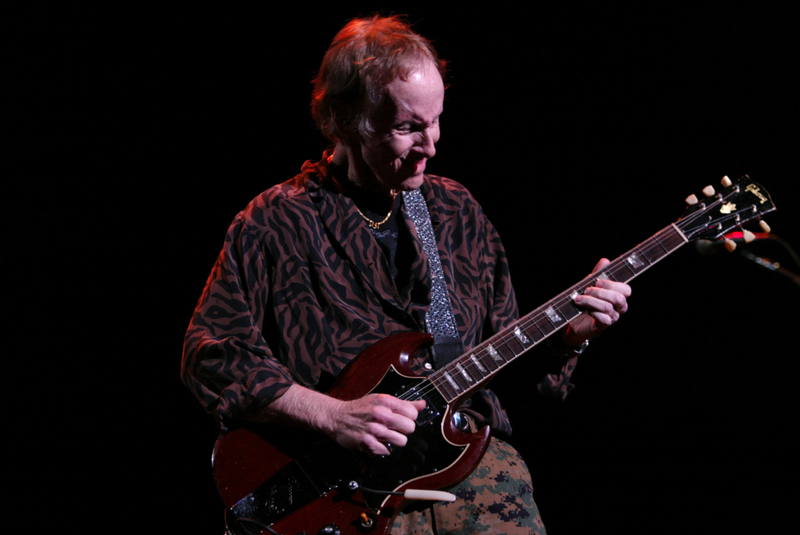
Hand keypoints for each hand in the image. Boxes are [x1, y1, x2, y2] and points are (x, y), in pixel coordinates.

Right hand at [250, 384, 426, 455]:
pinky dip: (383, 449)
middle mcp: (380, 414)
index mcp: (385, 401)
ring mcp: (374, 429)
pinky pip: (387, 451)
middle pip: (410, 428)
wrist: (336, 417)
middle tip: (395, 429)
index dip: (410, 418)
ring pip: (401, 441)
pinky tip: (376, 442)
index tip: (402, 419)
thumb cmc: (360, 408)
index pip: (413, 413)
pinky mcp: (367, 443)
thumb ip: (403, 403)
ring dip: (396, 441)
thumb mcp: (380, 400)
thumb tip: (422, 404)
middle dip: (404, 430)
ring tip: (387, 437)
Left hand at [564, 258, 630, 345]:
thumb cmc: (585, 300)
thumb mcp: (590, 283)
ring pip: (608, 307)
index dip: (613, 285)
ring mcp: (612, 317)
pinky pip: (604, 319)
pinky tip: (586, 311)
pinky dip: (593, 313)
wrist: (572, 318)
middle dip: (600, 292)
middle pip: (619, 298)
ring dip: (591, 301)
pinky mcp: (603, 326)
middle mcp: (618, 307)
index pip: (626, 290)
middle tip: (587, 290)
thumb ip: (598, 273)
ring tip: (579, 299)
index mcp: (618, 295)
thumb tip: (605, 260)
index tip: (598, 282)